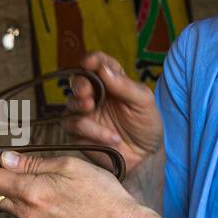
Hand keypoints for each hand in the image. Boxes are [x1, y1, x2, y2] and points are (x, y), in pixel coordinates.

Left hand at [0, 149, 146, 217]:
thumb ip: (33, 164)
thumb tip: (5, 160)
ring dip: (8, 189)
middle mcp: (25, 214)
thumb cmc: (102, 195)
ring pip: (7, 205)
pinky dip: (24, 201)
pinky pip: (23, 215)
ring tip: (26, 174)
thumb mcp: (69, 166)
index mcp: (30, 193)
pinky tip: (46, 193)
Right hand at [65, 52, 161, 174]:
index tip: (90, 63)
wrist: (144, 158)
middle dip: (80, 84)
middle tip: (87, 92)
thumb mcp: (143, 102)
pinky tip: (111, 138)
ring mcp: (84, 114)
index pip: (98, 63)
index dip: (92, 59)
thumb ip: (125, 85)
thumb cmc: (146, 126)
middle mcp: (95, 94)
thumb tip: (103, 69)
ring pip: (71, 102)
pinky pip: (73, 125)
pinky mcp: (77, 133)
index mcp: (111, 81)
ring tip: (92, 108)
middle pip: (78, 80)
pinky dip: (91, 130)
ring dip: (80, 104)